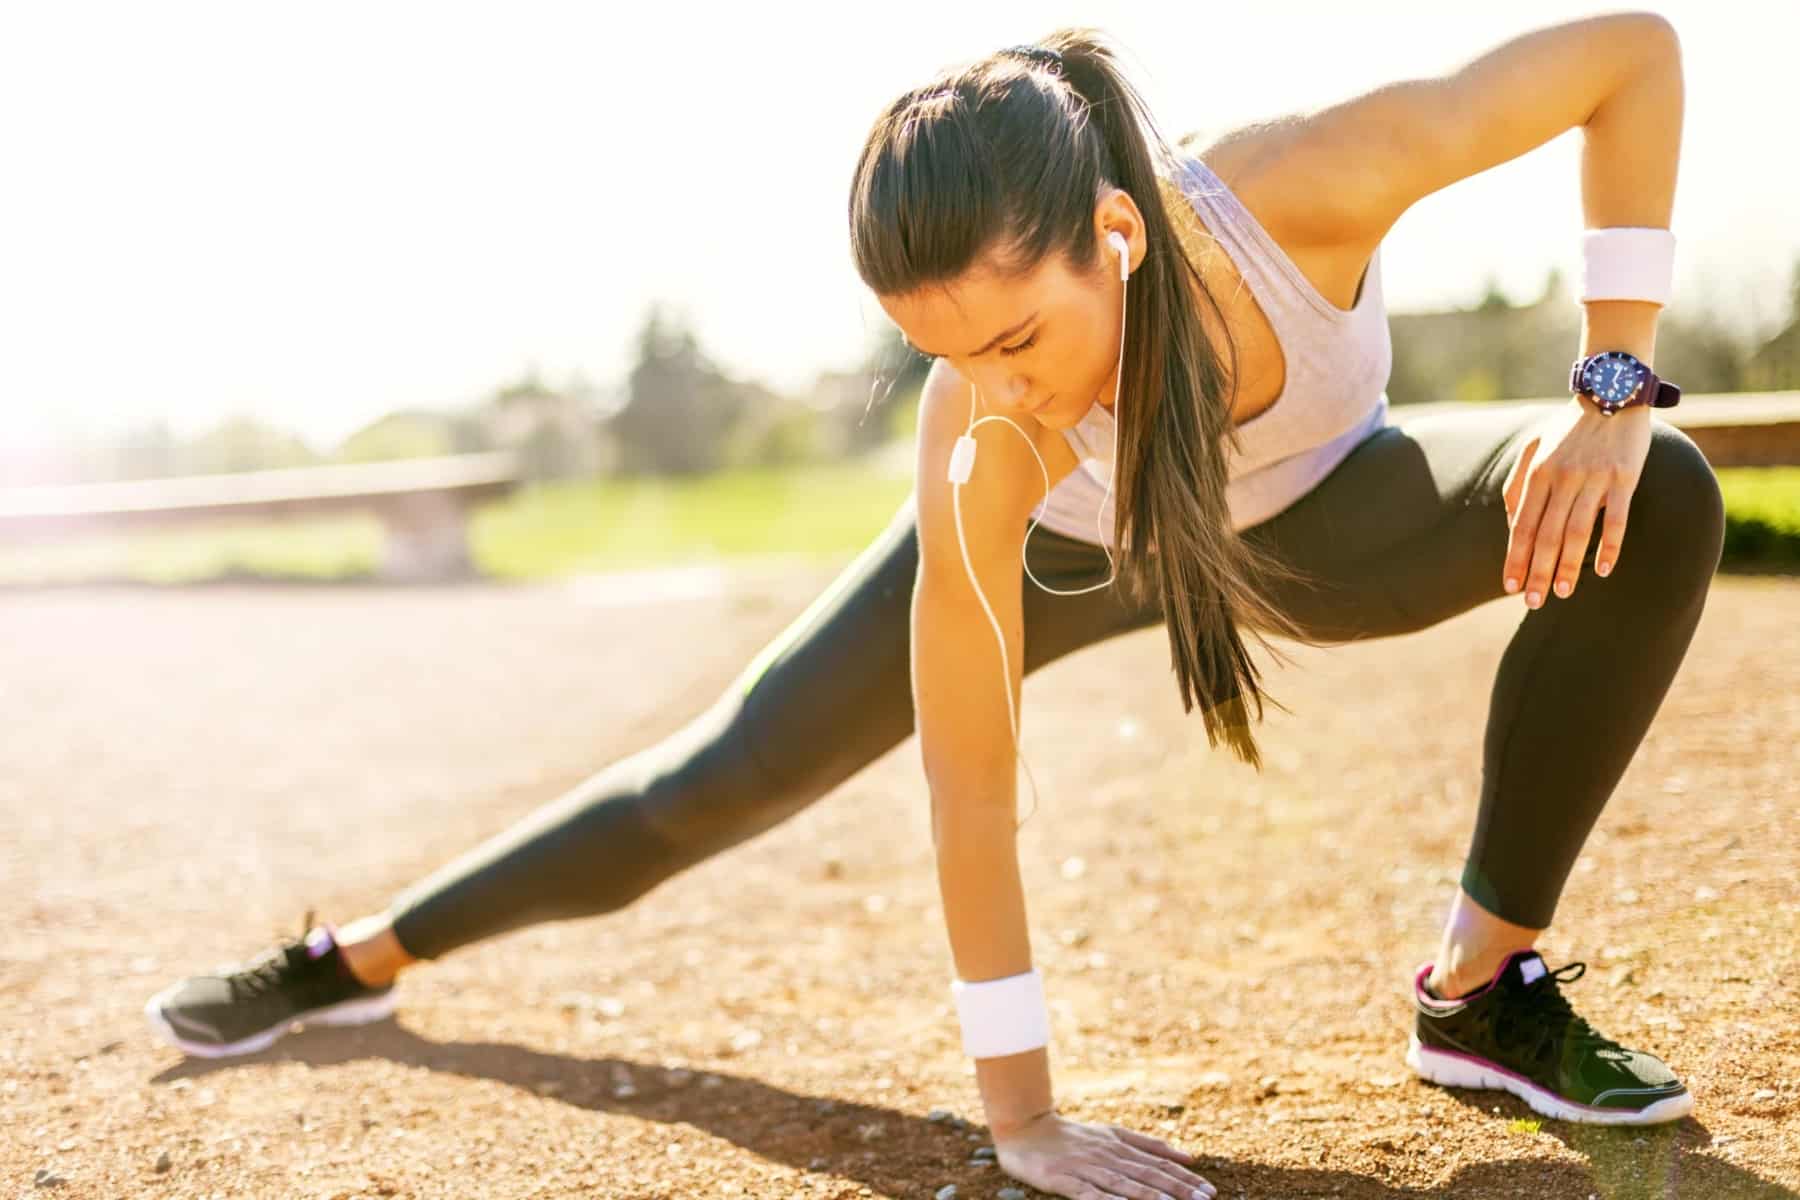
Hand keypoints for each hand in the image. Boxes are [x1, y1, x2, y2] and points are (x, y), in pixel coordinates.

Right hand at [992, 1110, 1216, 1199]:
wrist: (1025, 1127)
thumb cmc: (1072, 1135)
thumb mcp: (1112, 1133)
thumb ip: (1147, 1144)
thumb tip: (1187, 1155)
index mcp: (1119, 1146)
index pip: (1158, 1163)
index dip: (1183, 1178)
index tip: (1208, 1191)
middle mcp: (1106, 1155)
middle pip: (1146, 1174)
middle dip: (1177, 1189)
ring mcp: (1085, 1167)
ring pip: (1122, 1183)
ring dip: (1149, 1195)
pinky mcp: (1062, 1178)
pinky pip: (1087, 1193)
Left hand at [1500, 397, 1652, 606]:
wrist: (1612, 392)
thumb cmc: (1568, 428)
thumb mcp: (1533, 448)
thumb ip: (1518, 485)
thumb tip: (1513, 525)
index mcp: (1538, 472)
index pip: (1522, 526)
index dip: (1515, 558)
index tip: (1509, 586)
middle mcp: (1563, 477)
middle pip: (1547, 535)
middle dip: (1538, 572)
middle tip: (1533, 602)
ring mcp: (1594, 478)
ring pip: (1577, 532)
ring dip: (1569, 567)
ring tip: (1562, 593)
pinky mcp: (1624, 478)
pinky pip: (1616, 519)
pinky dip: (1608, 547)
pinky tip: (1601, 570)